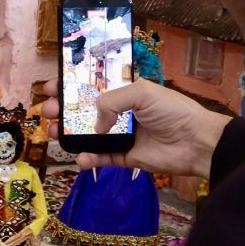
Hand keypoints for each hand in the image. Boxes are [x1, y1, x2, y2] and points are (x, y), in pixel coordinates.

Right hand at [39, 78, 225, 179]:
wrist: (196, 142)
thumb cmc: (173, 111)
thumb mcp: (141, 92)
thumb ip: (111, 102)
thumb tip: (96, 125)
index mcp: (125, 92)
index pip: (92, 87)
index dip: (71, 86)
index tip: (51, 88)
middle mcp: (121, 113)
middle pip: (84, 111)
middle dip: (63, 111)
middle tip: (48, 112)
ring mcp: (122, 136)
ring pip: (88, 136)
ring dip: (69, 135)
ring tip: (54, 134)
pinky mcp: (126, 157)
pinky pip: (102, 158)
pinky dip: (89, 159)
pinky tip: (81, 158)